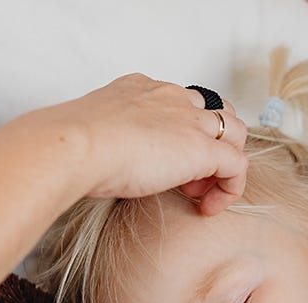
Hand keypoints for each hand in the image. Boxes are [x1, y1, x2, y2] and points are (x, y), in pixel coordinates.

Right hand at [37, 73, 248, 213]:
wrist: (73, 147)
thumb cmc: (71, 147)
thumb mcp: (91, 137)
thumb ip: (106, 142)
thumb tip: (101, 163)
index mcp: (142, 90)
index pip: (180, 103)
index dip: (181, 133)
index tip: (162, 162)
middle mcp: (171, 97)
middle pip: (214, 112)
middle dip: (209, 144)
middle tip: (185, 180)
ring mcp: (190, 121)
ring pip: (234, 132)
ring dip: (223, 164)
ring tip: (198, 193)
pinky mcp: (202, 148)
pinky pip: (237, 165)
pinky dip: (230, 188)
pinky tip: (207, 208)